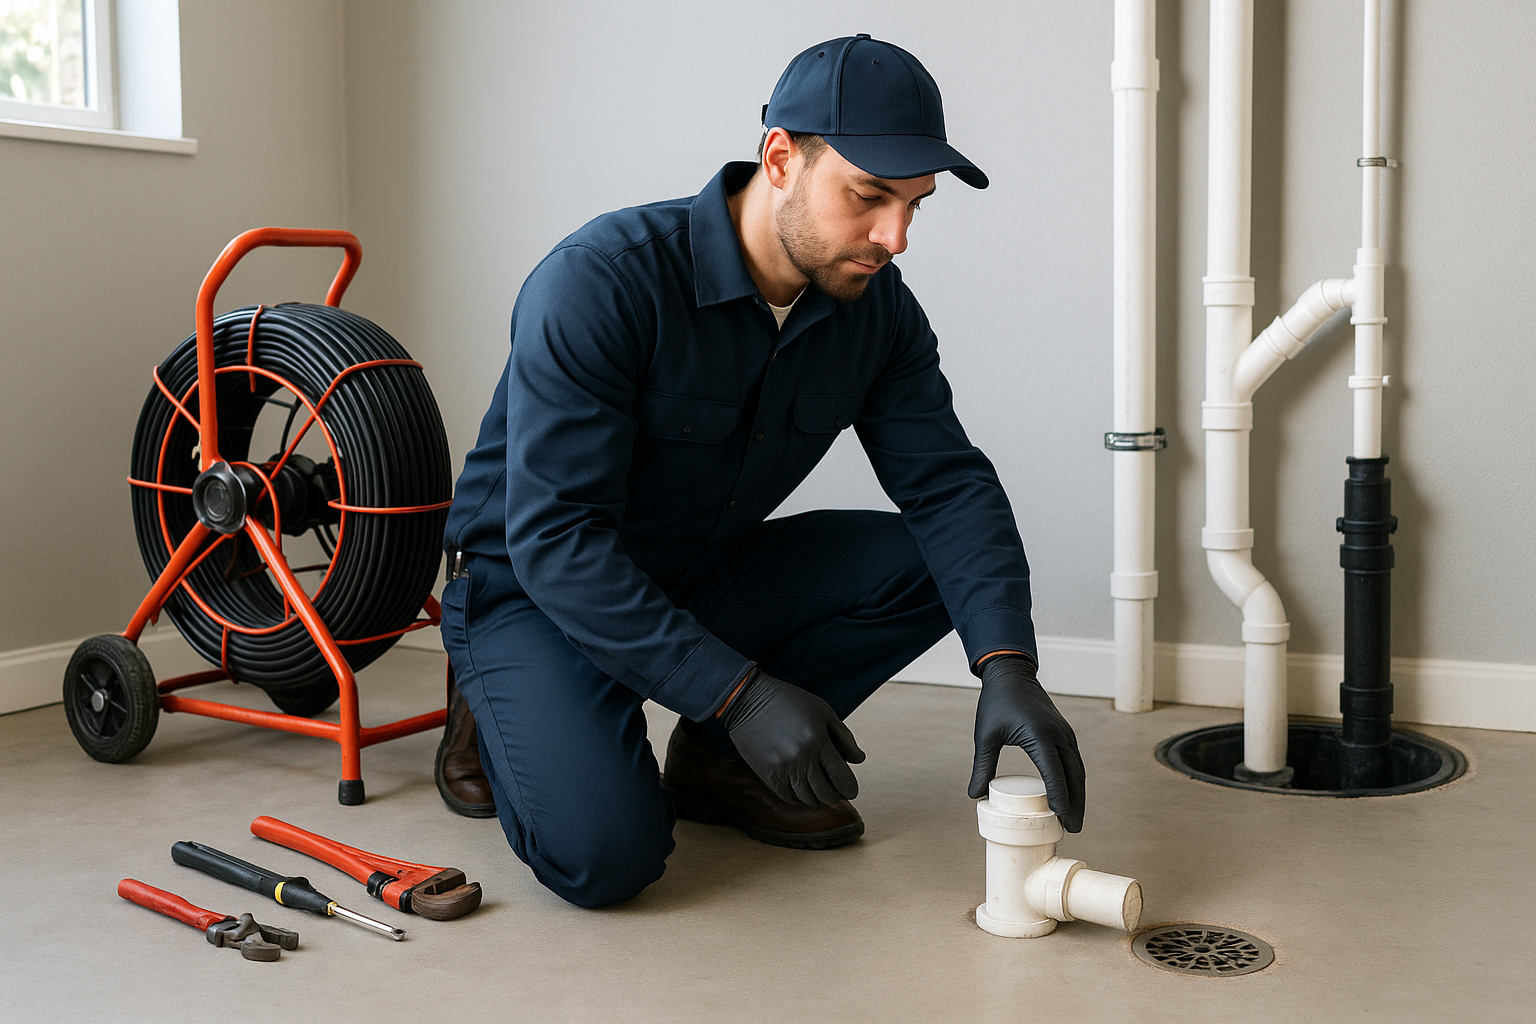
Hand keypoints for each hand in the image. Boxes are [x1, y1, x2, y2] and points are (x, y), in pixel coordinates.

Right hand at [719, 668, 865, 805]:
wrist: (748, 700)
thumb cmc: (790, 702)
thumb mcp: (822, 712)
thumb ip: (844, 738)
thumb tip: (859, 760)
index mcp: (819, 741)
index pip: (842, 779)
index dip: (851, 788)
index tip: (851, 789)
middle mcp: (802, 759)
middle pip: (827, 794)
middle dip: (836, 795)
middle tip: (836, 791)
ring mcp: (783, 769)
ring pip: (808, 799)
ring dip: (817, 798)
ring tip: (819, 789)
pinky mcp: (767, 774)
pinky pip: (788, 797)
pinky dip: (799, 797)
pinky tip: (802, 787)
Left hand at [969, 655, 1086, 831]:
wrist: (1011, 675)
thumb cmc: (997, 703)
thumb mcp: (986, 735)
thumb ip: (982, 766)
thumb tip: (975, 796)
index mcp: (1039, 735)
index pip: (1054, 772)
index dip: (1059, 797)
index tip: (1061, 818)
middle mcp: (1058, 735)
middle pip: (1074, 776)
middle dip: (1075, 804)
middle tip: (1072, 829)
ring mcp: (1065, 733)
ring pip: (1078, 770)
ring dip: (1078, 795)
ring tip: (1074, 819)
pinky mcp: (1065, 733)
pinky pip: (1075, 761)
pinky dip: (1075, 781)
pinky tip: (1070, 796)